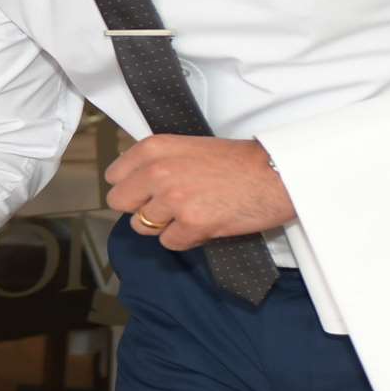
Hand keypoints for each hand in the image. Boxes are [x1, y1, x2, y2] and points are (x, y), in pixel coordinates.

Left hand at [104, 135, 295, 250]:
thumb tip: (132, 184)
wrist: (275, 174)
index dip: (130, 187)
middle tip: (166, 206)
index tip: (146, 190)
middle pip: (120, 203)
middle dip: (140, 208)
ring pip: (143, 226)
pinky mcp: (191, 224)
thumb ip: (156, 162)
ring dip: (164, 225)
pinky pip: (170, 243)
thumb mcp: (187, 147)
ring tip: (192, 212)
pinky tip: (204, 224)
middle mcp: (157, 172)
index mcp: (154, 149)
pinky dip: (186, 239)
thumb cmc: (236, 161)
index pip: (114, 176)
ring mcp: (173, 199)